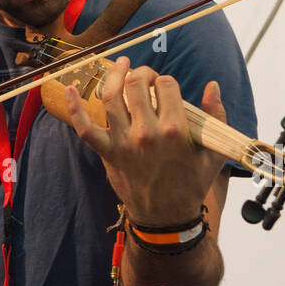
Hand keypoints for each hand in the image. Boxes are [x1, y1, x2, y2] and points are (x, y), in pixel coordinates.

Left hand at [62, 56, 226, 225]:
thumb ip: (215, 116)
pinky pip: (85, 128)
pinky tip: (69, 88)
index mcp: (175, 130)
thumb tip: (212, 87)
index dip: (166, 81)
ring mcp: (123, 142)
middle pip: (137, 85)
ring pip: (111, 97)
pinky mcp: (108, 153)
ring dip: (114, 75)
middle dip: (142, 73)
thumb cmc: (190, 186)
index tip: (166, 88)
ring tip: (121, 65)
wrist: (166, 219)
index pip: (166, 85)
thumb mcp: (212, 154)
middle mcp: (146, 133)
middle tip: (145, 76)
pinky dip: (74, 107)